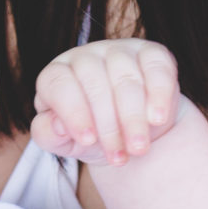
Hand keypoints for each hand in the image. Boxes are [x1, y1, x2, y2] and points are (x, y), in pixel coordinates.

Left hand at [33, 38, 184, 165]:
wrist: (128, 132)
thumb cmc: (89, 135)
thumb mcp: (63, 142)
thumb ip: (48, 134)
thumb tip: (58, 125)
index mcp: (57, 74)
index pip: (59, 84)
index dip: (73, 112)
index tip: (88, 140)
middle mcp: (85, 56)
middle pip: (95, 83)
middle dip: (108, 125)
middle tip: (119, 157)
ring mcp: (119, 51)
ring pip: (126, 77)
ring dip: (134, 117)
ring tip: (138, 148)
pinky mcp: (151, 53)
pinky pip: (156, 67)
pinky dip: (159, 94)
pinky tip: (158, 119)